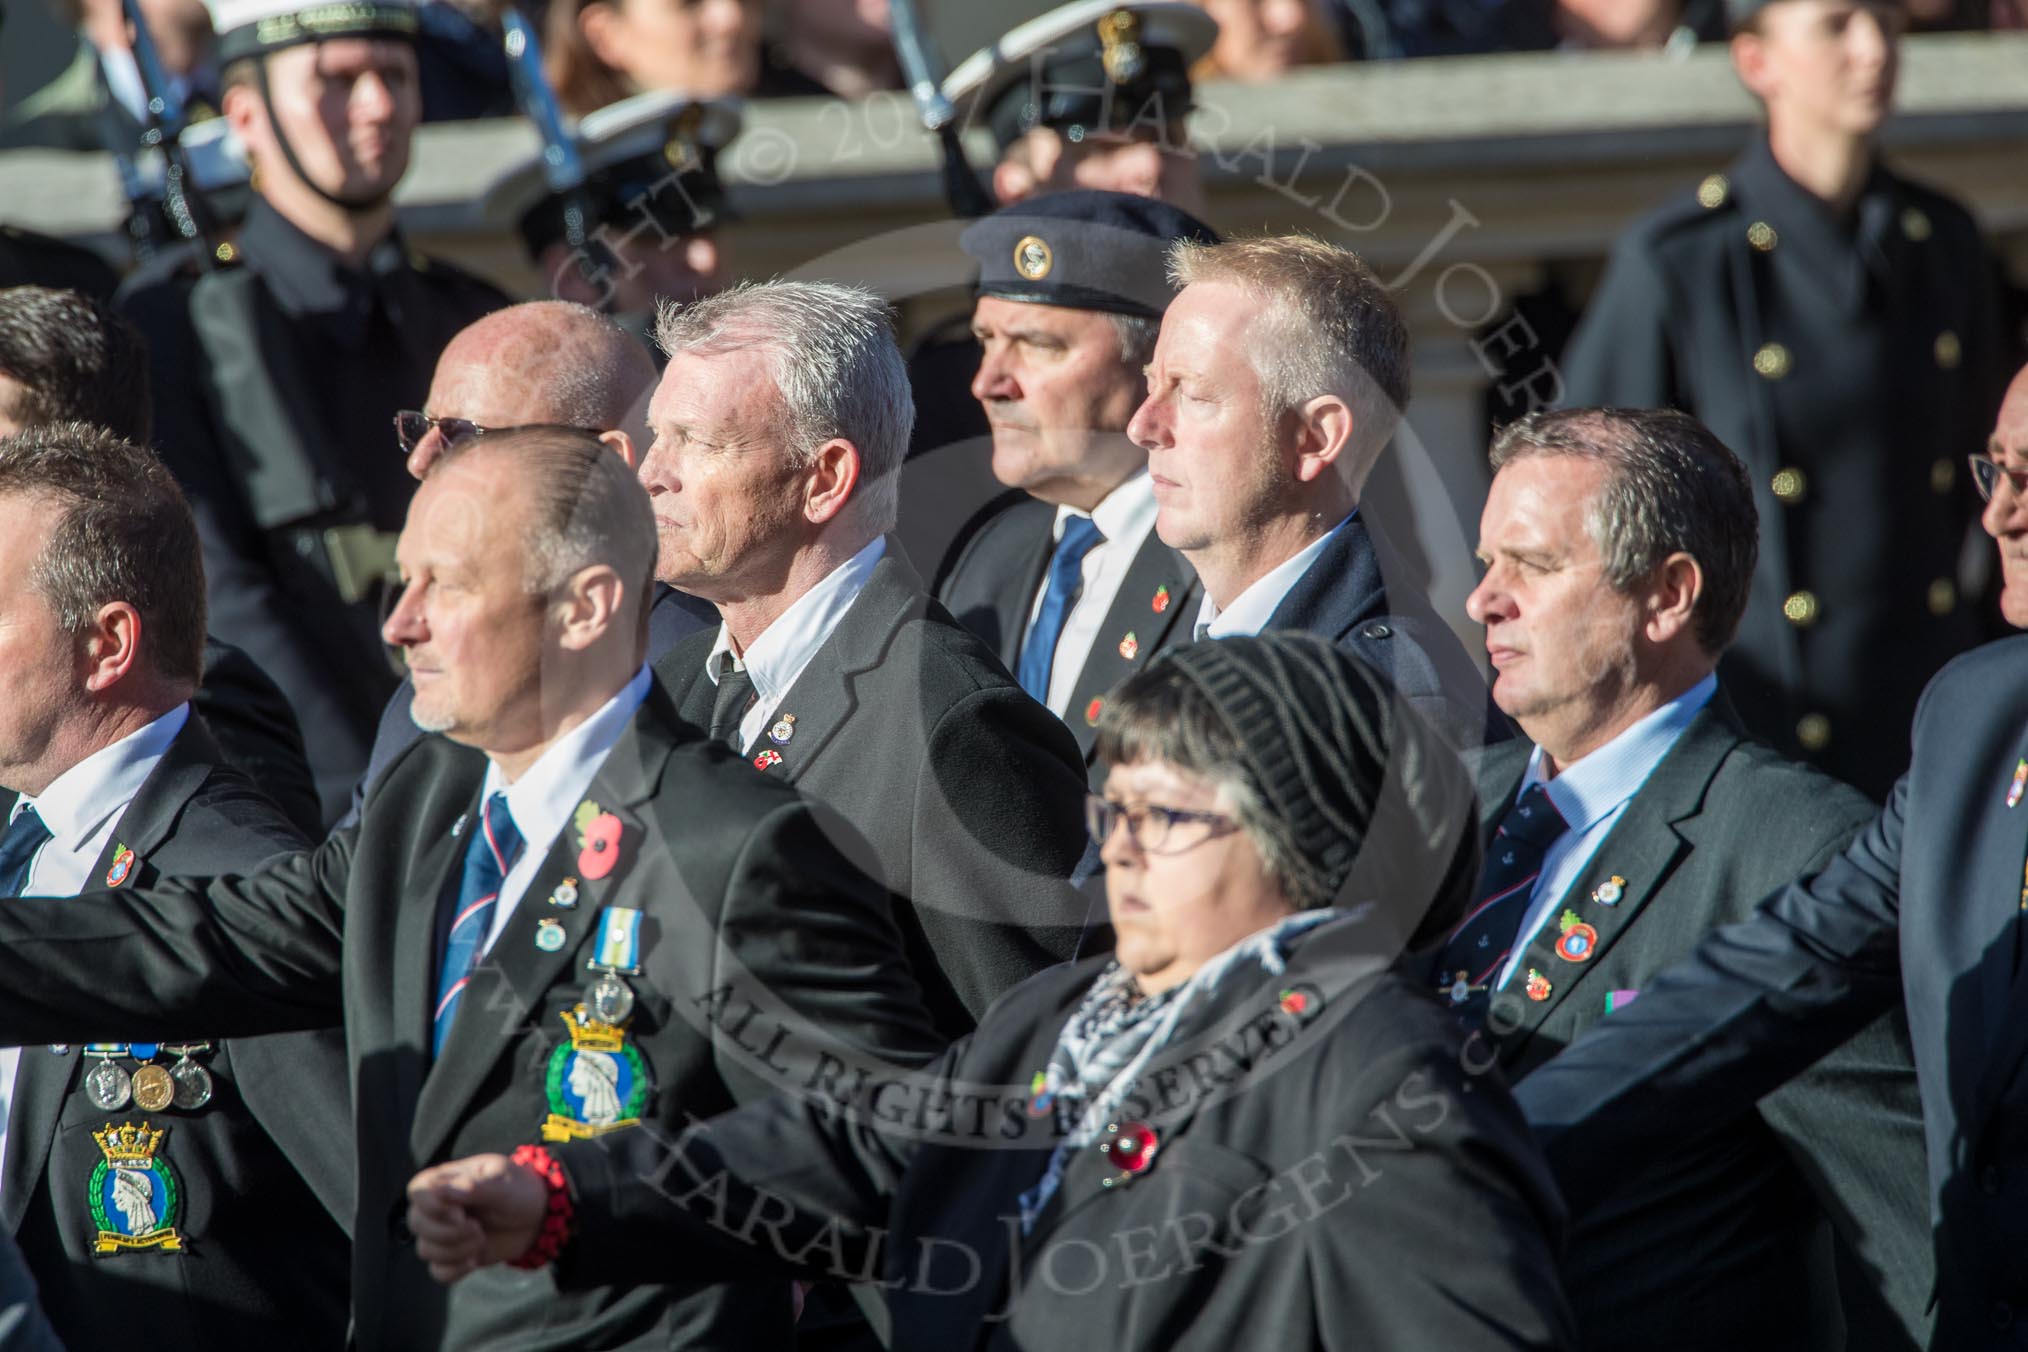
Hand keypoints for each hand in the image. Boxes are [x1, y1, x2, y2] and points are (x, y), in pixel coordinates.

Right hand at [406, 1154, 547, 1282]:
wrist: (538, 1217)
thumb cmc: (519, 1190)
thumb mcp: (504, 1183)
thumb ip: (475, 1187)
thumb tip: (444, 1191)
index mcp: (448, 1180)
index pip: (417, 1190)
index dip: (431, 1206)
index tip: (460, 1213)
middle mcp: (439, 1207)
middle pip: (416, 1223)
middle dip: (448, 1232)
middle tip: (478, 1228)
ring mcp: (444, 1232)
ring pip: (425, 1250)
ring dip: (455, 1250)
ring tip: (481, 1239)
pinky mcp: (453, 1255)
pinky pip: (437, 1272)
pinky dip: (455, 1270)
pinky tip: (475, 1260)